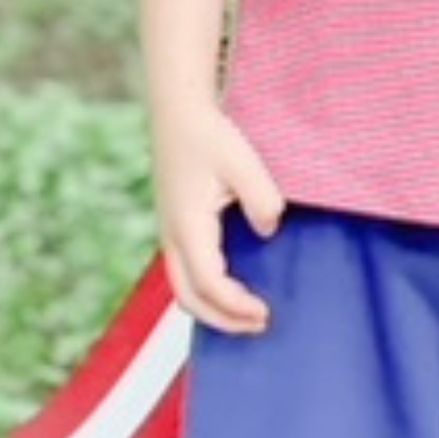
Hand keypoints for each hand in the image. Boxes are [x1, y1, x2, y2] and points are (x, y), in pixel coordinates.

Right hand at [153, 99, 284, 334]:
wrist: (178, 113)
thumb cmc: (211, 135)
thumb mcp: (244, 162)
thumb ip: (261, 199)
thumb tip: (269, 231)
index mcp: (187, 226)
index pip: (209, 283)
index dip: (236, 306)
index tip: (265, 313)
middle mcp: (172, 237)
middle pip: (189, 299)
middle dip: (222, 320)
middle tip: (260, 325)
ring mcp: (169, 233)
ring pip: (182, 288)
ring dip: (212, 308)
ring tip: (248, 313)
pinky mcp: (174, 227)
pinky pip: (185, 272)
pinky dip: (205, 290)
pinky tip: (231, 287)